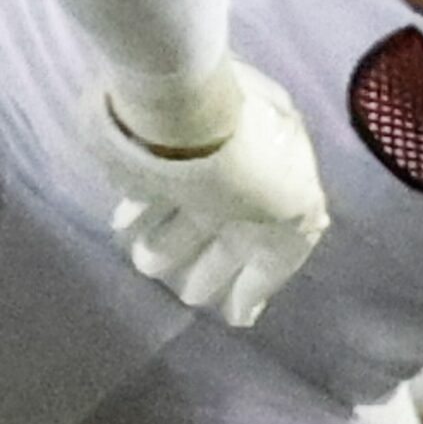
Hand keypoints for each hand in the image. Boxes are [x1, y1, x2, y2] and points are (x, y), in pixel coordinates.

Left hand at [96, 62, 328, 328]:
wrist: (183, 108)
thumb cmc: (247, 162)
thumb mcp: (295, 210)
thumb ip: (288, 245)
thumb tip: (278, 269)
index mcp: (289, 173)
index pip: (282, 237)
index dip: (262, 279)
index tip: (239, 316)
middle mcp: (249, 163)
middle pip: (233, 225)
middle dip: (214, 265)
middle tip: (193, 296)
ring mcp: (202, 154)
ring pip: (188, 210)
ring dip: (170, 243)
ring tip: (150, 263)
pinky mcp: (160, 148)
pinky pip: (150, 190)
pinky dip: (141, 212)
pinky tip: (128, 227)